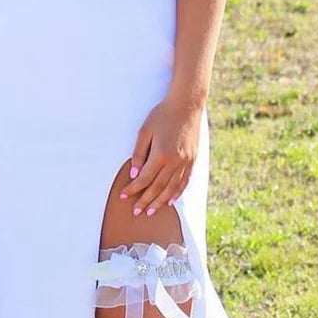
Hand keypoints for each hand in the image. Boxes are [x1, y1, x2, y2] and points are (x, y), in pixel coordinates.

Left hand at [120, 95, 201, 215]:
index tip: (124, 196)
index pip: (144, 179)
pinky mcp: (193, 160)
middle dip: (145, 201)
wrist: (187, 105)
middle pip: (157, 187)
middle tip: (136, 211)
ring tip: (151, 211)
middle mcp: (174, 162)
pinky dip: (177, 193)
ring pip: (171, 188)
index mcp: (160, 155)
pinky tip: (170, 201)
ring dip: (160, 202)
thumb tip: (134, 174)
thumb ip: (138, 154)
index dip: (133, 189)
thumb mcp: (144, 131)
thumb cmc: (162, 115)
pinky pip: (184, 182)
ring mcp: (185, 162)